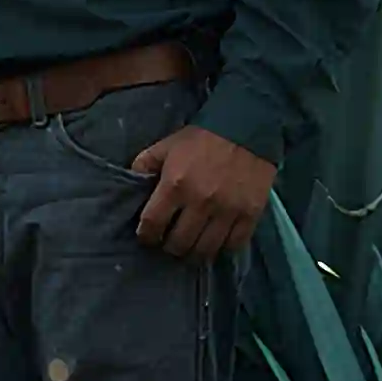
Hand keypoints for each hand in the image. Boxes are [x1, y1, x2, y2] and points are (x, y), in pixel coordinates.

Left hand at [130, 126, 274, 261]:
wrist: (246, 128)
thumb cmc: (202, 138)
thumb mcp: (166, 145)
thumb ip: (145, 164)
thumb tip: (132, 184)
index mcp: (175, 185)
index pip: (153, 224)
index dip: (146, 236)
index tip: (147, 237)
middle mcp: (200, 202)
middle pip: (179, 244)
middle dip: (169, 247)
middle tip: (170, 242)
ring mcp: (227, 211)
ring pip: (205, 250)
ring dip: (194, 253)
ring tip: (191, 246)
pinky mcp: (249, 215)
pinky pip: (233, 245)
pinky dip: (221, 248)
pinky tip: (215, 242)